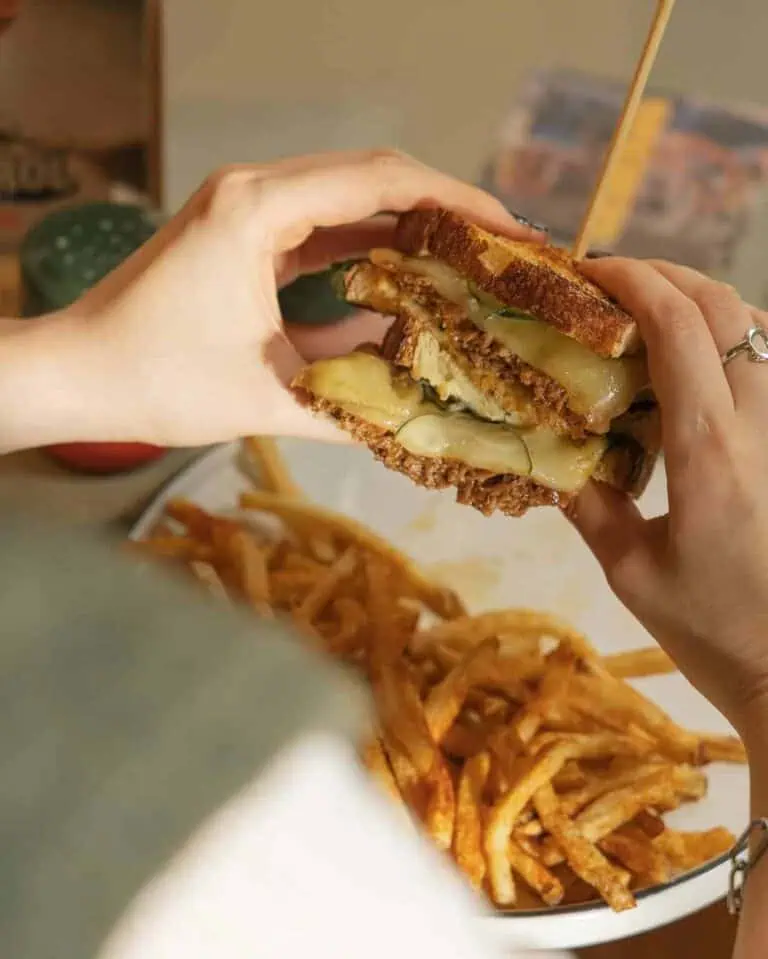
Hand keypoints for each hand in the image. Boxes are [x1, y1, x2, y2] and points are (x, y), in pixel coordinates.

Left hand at [71, 150, 538, 446]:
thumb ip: (353, 403)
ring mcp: (244, 206)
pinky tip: (408, 275)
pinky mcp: (240, 231)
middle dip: (442, 207)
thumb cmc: (157, 382)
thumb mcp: (267, 396)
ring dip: (407, 224)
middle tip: (501, 244)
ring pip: (348, 197)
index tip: (508, 229)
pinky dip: (367, 246)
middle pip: (371, 175)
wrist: (77, 374)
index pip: (379, 181)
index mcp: (257, 209)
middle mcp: (252, 189)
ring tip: (468, 257)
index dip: (453, 200)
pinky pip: (320, 226)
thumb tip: (425, 411)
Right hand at [570, 257, 767, 739]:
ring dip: (701, 301)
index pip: (679, 329)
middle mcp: (759, 426)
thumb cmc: (710, 630)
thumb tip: (554, 457)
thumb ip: (590, 502)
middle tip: (612, 282)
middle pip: (725, 307)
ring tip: (649, 312)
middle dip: (666, 274)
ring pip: (756, 328)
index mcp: (708, 452)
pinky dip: (729, 340)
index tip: (590, 272)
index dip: (634, 282)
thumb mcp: (629, 570)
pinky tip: (695, 361)